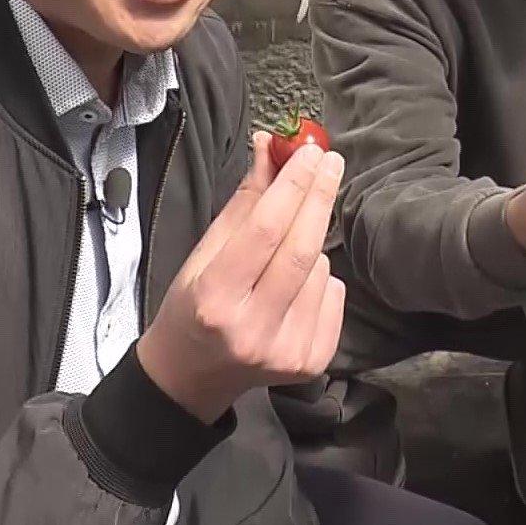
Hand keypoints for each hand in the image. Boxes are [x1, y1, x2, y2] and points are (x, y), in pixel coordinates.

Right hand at [136, 133, 346, 421]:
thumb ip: (243, 202)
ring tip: (284, 252)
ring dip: (311, 244)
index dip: (292, 186)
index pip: (265, 231)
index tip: (311, 152)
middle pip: (301, 250)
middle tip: (328, 161)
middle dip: (318, 197)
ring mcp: (287, 351)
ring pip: (320, 270)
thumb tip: (272, 148)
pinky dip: (321, 277)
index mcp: (215, 299)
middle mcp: (253, 330)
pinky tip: (295, 285)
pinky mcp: (312, 363)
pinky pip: (333, 295)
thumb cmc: (192, 306)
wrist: (192, 376)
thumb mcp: (203, 253)